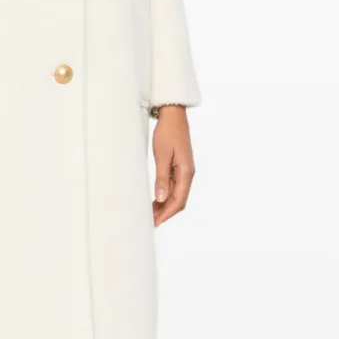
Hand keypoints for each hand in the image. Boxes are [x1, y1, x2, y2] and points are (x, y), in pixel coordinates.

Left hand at [152, 105, 194, 226]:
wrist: (173, 115)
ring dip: (165, 205)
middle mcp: (188, 174)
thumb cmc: (167, 132)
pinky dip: (165, 195)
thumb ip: (162, 178)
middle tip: (150, 222)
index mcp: (186, 172)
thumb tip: (162, 198)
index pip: (178, 200)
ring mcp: (184, 171)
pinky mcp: (179, 167)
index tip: (155, 222)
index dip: (167, 214)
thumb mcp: (162, 155)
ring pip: (176, 195)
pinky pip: (174, 186)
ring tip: (150, 213)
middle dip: (165, 213)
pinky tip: (156, 200)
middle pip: (179, 201)